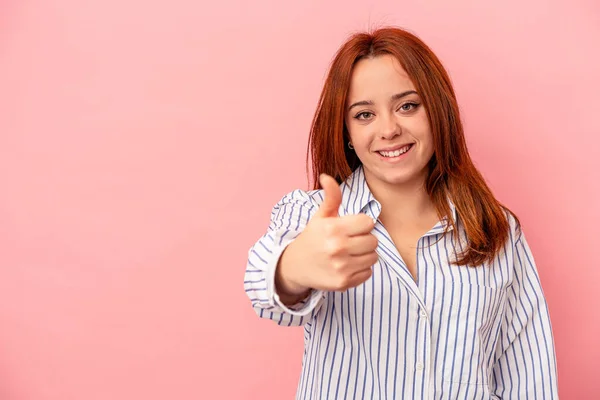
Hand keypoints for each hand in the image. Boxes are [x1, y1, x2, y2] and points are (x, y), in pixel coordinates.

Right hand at [276, 173, 377, 297]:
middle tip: (349, 241)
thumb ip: (331, 197)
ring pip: (373, 257)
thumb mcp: (320, 216)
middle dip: (363, 240)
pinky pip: (368, 273)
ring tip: (349, 253)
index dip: (360, 224)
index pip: (368, 223)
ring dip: (364, 255)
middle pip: (373, 241)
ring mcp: (341, 267)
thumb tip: (327, 176)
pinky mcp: (344, 283)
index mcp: (333, 228)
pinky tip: (347, 266)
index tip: (349, 228)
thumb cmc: (312, 238)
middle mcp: (338, 248)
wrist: (295, 266)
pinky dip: (360, 270)